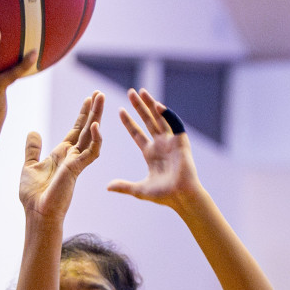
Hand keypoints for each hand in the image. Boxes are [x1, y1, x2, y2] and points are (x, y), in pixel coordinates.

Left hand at [19, 91, 102, 219]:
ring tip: (101, 99)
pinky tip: (95, 126)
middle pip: (87, 128)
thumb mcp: (30, 166)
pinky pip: (91, 152)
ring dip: (97, 117)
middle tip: (100, 93)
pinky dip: (95, 139)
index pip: (76, 130)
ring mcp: (76, 162)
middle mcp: (72, 156)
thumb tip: (33, 131)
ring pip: (92, 135)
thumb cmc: (34, 195)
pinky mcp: (77, 169)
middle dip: (94, 111)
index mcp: (62, 154)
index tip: (89, 98)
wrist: (37, 212)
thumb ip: (33, 149)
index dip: (83, 115)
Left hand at [108, 89, 201, 208]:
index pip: (137, 133)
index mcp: (150, 153)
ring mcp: (171, 142)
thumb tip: (107, 187)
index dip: (129, 122)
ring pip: (159, 119)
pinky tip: (157, 106)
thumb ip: (124, 186)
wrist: (182, 198)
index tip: (120, 110)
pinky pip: (174, 125)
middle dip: (139, 107)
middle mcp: (160, 145)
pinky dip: (167, 115)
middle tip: (130, 92)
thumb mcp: (139, 190)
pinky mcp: (181, 142)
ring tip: (141, 91)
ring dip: (151, 105)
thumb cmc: (164, 196)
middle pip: (147, 121)